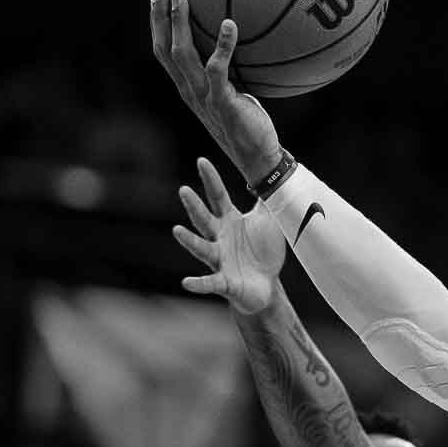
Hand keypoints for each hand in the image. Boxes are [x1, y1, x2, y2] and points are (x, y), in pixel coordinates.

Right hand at [150, 0, 284, 184]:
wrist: (256, 157)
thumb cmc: (248, 122)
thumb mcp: (233, 92)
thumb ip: (228, 71)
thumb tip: (239, 39)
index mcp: (188, 88)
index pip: (163, 52)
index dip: (157, 25)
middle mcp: (189, 91)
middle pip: (165, 50)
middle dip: (160, 18)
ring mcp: (203, 97)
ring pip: (183, 56)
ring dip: (179, 24)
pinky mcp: (222, 103)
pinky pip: (218, 70)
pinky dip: (223, 46)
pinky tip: (230, 24)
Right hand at [173, 157, 286, 315]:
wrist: (266, 286)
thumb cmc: (263, 251)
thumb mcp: (267, 221)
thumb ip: (266, 199)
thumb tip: (270, 172)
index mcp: (229, 222)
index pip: (217, 196)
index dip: (210, 179)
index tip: (201, 160)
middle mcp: (219, 239)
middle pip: (204, 219)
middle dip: (194, 206)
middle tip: (184, 190)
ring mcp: (219, 260)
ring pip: (202, 248)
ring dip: (189, 241)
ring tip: (177, 231)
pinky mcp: (224, 282)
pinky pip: (209, 282)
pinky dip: (198, 283)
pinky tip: (187, 282)